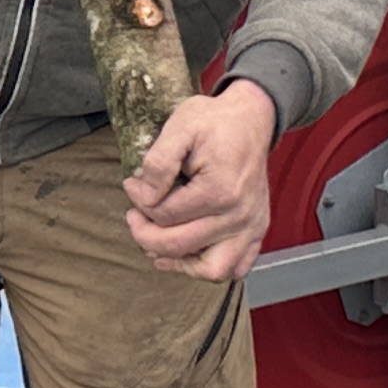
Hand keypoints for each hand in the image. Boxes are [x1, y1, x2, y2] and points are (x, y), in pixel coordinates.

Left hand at [125, 81, 279, 280]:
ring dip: (179, 263)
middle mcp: (239, 215)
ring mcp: (251, 226)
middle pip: (178, 245)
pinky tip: (188, 253)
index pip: (164, 215)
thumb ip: (158, 163)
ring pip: (210, 270)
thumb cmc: (215, 121)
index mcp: (219, 190)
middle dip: (145, 233)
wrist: (251, 118)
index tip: (131, 184)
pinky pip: (235, 267)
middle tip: (134, 215)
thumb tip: (143, 195)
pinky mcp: (257, 230)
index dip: (139, 201)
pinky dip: (209, 267)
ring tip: (157, 244)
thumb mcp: (180, 126)